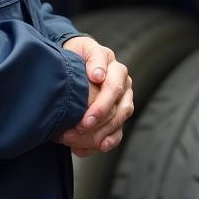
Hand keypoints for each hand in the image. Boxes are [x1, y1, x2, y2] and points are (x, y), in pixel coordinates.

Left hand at [58, 37, 133, 154]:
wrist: (74, 59)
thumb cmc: (78, 53)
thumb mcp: (84, 47)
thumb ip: (93, 58)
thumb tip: (99, 75)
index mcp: (117, 70)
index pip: (114, 90)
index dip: (101, 107)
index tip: (84, 120)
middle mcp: (124, 87)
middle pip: (119, 111)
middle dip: (98, 125)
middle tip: (77, 132)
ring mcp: (122, 103)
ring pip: (118, 124)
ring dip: (98, 137)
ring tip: (76, 143)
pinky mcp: (117, 117)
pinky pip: (115, 135)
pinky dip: (100, 144)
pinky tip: (82, 151)